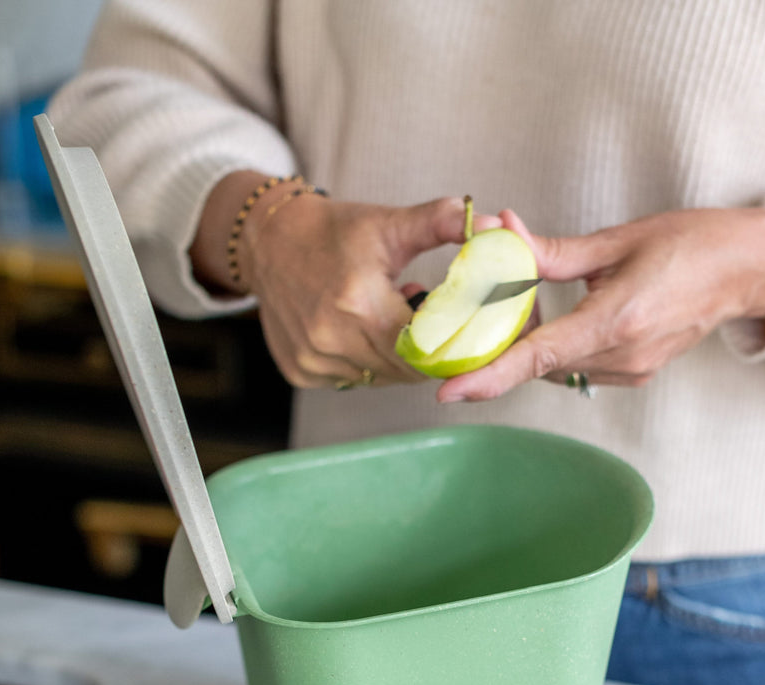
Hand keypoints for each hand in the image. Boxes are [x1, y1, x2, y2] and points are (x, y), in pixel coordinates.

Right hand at [191, 172, 471, 387]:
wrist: (267, 241)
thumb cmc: (334, 232)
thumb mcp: (391, 223)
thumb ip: (444, 224)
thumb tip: (497, 224)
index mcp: (359, 303)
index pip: (424, 348)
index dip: (447, 345)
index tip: (461, 334)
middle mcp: (332, 338)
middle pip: (405, 369)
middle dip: (425, 352)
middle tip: (428, 322)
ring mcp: (313, 359)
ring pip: (380, 378)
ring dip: (395, 358)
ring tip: (390, 318)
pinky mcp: (301, 371)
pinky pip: (352, 380)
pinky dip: (366, 363)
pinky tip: (361, 331)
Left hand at [437, 207, 764, 401]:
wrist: (748, 270)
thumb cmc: (692, 244)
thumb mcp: (617, 240)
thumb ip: (552, 251)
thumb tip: (501, 233)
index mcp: (618, 319)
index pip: (538, 355)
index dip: (489, 376)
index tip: (449, 391)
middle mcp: (624, 356)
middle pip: (539, 363)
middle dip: (503, 344)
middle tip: (478, 313)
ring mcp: (632, 371)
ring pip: (557, 368)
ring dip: (531, 345)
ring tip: (524, 305)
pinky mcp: (636, 374)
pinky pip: (579, 368)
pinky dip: (557, 350)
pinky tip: (557, 320)